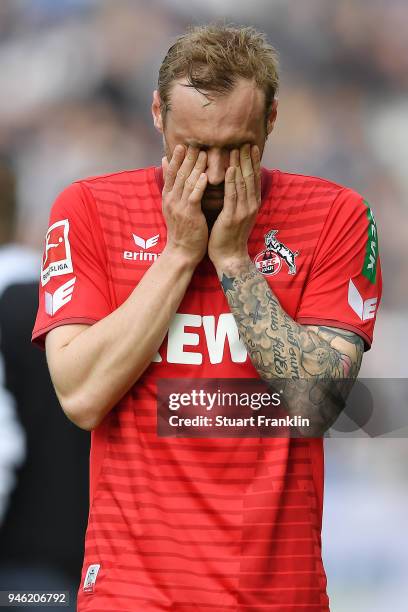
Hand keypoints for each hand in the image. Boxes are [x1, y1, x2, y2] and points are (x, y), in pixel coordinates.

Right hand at [162, 145, 208, 265]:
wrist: (182, 251)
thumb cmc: (182, 229)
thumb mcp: (173, 206)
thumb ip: (172, 185)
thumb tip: (164, 163)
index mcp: (168, 196)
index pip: (171, 172)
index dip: (176, 158)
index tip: (182, 144)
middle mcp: (171, 199)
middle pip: (179, 173)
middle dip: (186, 157)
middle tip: (194, 142)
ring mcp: (179, 206)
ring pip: (187, 182)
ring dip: (195, 167)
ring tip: (203, 153)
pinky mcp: (189, 214)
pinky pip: (194, 196)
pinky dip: (199, 185)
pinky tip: (205, 176)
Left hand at [208, 144, 260, 269]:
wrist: (229, 257)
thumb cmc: (229, 236)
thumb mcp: (237, 214)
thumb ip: (237, 198)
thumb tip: (235, 183)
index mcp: (252, 204)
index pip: (253, 178)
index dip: (253, 161)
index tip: (251, 146)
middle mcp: (251, 205)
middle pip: (250, 177)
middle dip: (248, 158)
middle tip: (245, 141)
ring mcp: (243, 211)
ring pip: (243, 183)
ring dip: (240, 164)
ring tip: (237, 148)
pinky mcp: (233, 217)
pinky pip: (233, 196)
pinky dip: (232, 181)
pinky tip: (230, 169)